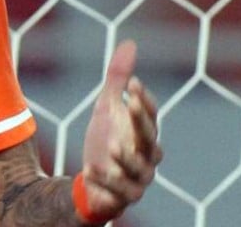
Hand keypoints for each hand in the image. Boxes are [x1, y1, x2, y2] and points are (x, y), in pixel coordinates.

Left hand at [81, 40, 162, 219]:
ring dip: (126, 157)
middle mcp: (147, 156)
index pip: (151, 115)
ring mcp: (138, 178)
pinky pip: (119, 192)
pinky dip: (106, 181)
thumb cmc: (107, 139)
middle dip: (141, 121)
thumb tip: (130, 43)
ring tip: (111, 145)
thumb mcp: (107, 107)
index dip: (144, 99)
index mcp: (143, 133)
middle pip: (150, 138)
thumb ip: (117, 79)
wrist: (92, 180)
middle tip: (128, 104)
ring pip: (140, 169)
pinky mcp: (123, 196)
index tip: (133, 82)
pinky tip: (89, 168)